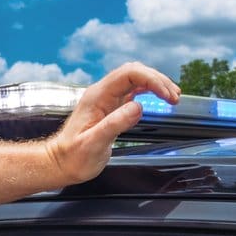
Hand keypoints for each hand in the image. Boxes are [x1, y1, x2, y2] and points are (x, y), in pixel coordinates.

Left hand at [45, 63, 180, 184]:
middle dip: (157, 80)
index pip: (128, 74)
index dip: (151, 80)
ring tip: (172, 96)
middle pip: (134, 72)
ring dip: (155, 84)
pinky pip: (132, 91)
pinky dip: (148, 92)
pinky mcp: (111, 108)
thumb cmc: (73, 156)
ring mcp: (106, 100)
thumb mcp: (94, 143)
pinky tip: (158, 98)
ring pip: (134, 79)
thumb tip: (138, 107)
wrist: (61, 163)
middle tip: (174, 97)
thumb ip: (115, 124)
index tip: (166, 95)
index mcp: (97, 97)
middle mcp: (102, 94)